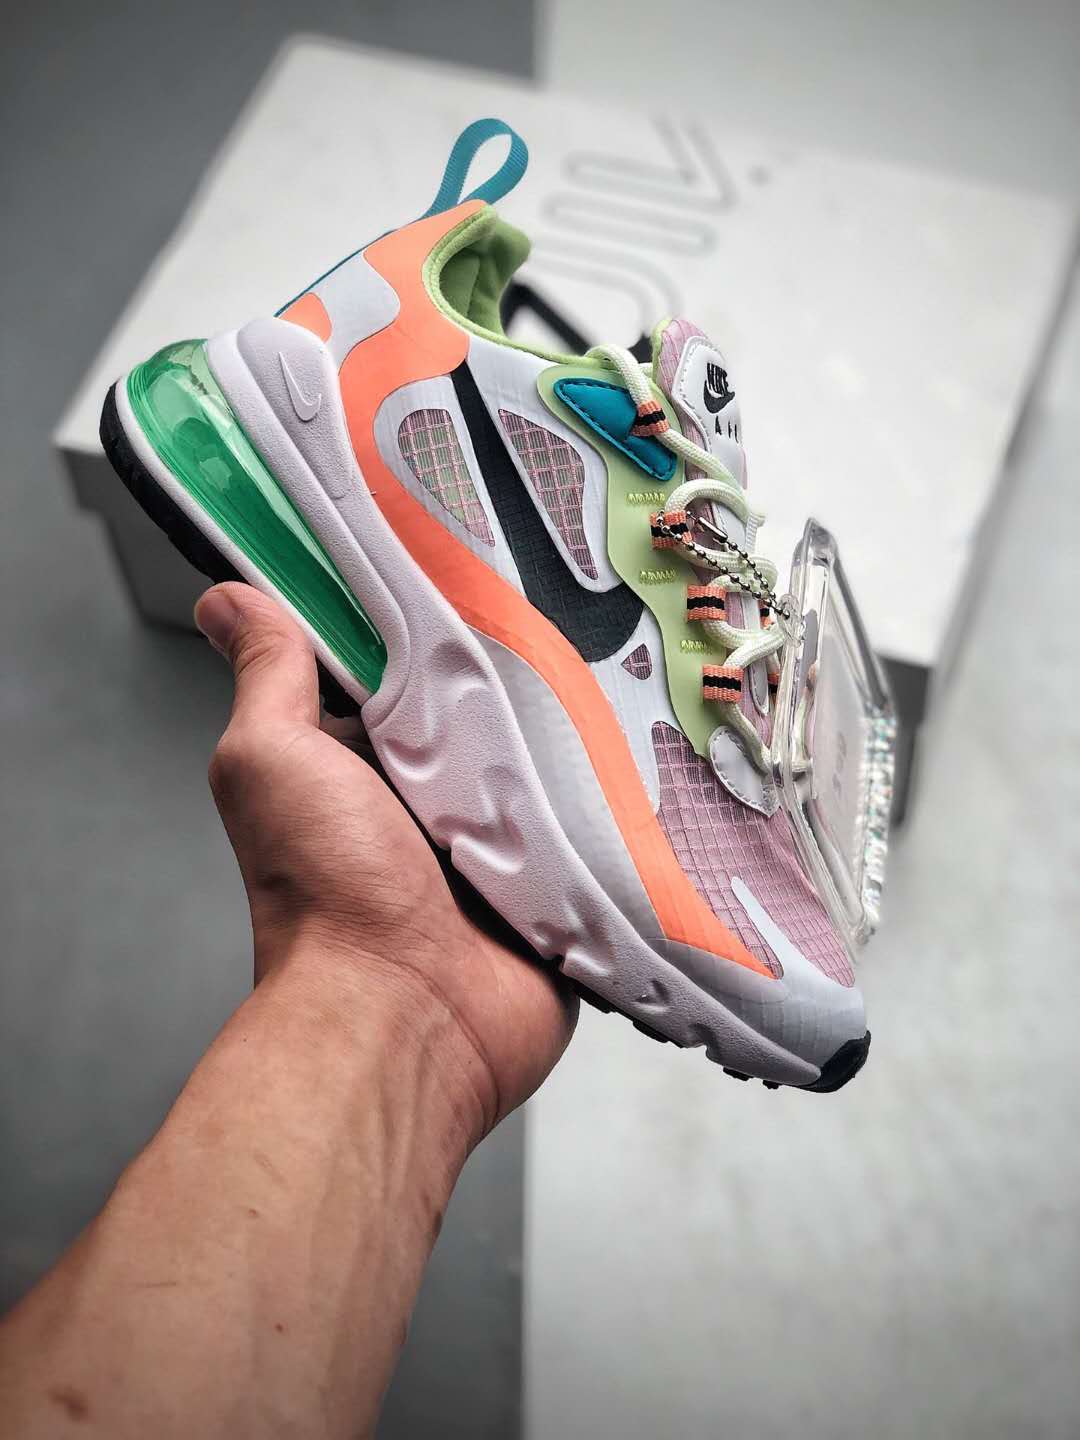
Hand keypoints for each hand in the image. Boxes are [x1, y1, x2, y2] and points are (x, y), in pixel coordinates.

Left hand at [194, 582, 575, 1143]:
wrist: (404, 1017)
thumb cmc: (326, 893)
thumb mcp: (274, 759)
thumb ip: (269, 677)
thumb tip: (227, 599)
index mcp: (365, 768)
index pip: (408, 676)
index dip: (437, 628)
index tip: (479, 566)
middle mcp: (430, 807)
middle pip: (490, 719)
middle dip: (523, 680)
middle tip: (573, 619)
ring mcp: (498, 851)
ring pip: (550, 772)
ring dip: (576, 743)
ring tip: (628, 675)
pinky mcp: (555, 890)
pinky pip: (595, 832)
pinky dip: (615, 807)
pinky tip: (648, 763)